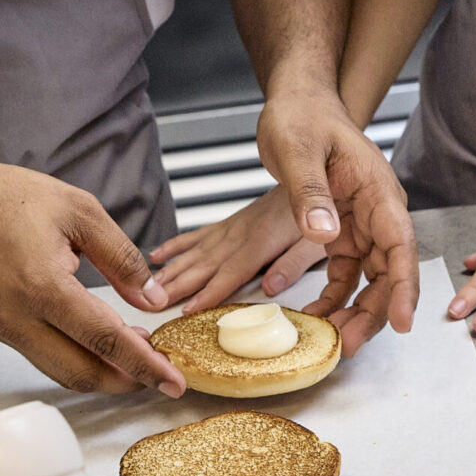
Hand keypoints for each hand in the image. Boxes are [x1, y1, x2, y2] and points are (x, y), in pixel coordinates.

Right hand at [0, 152, 186, 396]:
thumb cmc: (8, 198)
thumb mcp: (80, 212)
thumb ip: (122, 258)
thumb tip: (152, 299)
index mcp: (44, 287)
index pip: (105, 341)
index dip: (144, 365)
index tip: (173, 382)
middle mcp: (21, 319)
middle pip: (83, 373)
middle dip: (128, 381)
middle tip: (161, 374)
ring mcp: (7, 329)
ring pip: (63, 372)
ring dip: (104, 374)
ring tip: (138, 358)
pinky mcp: (1, 329)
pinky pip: (46, 358)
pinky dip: (79, 360)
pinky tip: (103, 345)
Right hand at [150, 185, 326, 312]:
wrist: (317, 166)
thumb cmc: (325, 204)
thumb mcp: (318, 240)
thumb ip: (293, 262)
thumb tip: (270, 287)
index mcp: (264, 239)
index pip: (231, 271)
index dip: (208, 292)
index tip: (186, 309)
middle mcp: (243, 231)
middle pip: (204, 264)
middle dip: (176, 285)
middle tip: (151, 303)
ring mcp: (235, 225)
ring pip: (196, 250)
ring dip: (171, 269)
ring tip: (150, 285)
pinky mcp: (234, 220)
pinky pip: (200, 234)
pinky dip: (178, 245)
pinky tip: (161, 254)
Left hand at [256, 91, 417, 354]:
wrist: (296, 102)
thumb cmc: (301, 116)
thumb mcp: (298, 149)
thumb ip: (309, 191)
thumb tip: (322, 233)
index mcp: (377, 190)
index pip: (400, 245)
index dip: (404, 287)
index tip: (403, 321)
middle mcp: (377, 211)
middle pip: (389, 271)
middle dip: (375, 312)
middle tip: (349, 344)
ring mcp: (361, 224)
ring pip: (369, 279)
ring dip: (355, 311)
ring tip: (331, 340)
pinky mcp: (341, 232)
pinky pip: (344, 274)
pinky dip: (332, 297)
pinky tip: (314, 315)